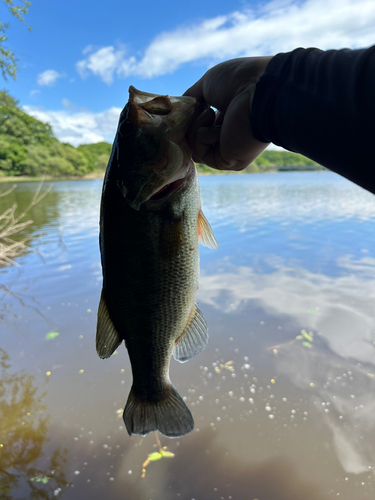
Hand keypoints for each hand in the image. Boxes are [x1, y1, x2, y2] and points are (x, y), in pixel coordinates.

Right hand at [183, 56, 272, 170]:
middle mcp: (229, 136)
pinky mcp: (227, 161)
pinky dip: (202, 136)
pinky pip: (200, 153)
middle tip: (200, 108)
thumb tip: (180, 109)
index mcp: (228, 118)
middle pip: (194, 137)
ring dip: (196, 127)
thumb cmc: (239, 81)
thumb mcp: (208, 84)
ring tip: (210, 113)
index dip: (191, 117)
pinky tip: (218, 126)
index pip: (201, 125)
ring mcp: (228, 150)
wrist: (258, 91)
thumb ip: (192, 98)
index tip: (189, 107)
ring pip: (193, 146)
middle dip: (191, 122)